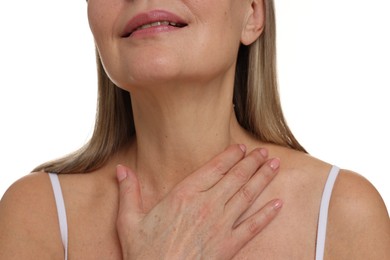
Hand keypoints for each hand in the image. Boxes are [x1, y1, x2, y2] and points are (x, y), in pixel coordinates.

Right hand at [116, 144, 281, 259]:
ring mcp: (220, 226)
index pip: (213, 169)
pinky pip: (252, 227)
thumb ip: (128, 192)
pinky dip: (267, 215)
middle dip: (252, 163)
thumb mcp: (129, 221)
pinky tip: (278, 204)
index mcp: (184, 195)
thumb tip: (121, 169)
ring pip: (247, 196)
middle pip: (235, 178)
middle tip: (264, 152)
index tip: (241, 148)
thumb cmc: (144, 253)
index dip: (230, 156)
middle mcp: (206, 206)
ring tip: (274, 166)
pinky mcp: (229, 246)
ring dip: (262, 179)